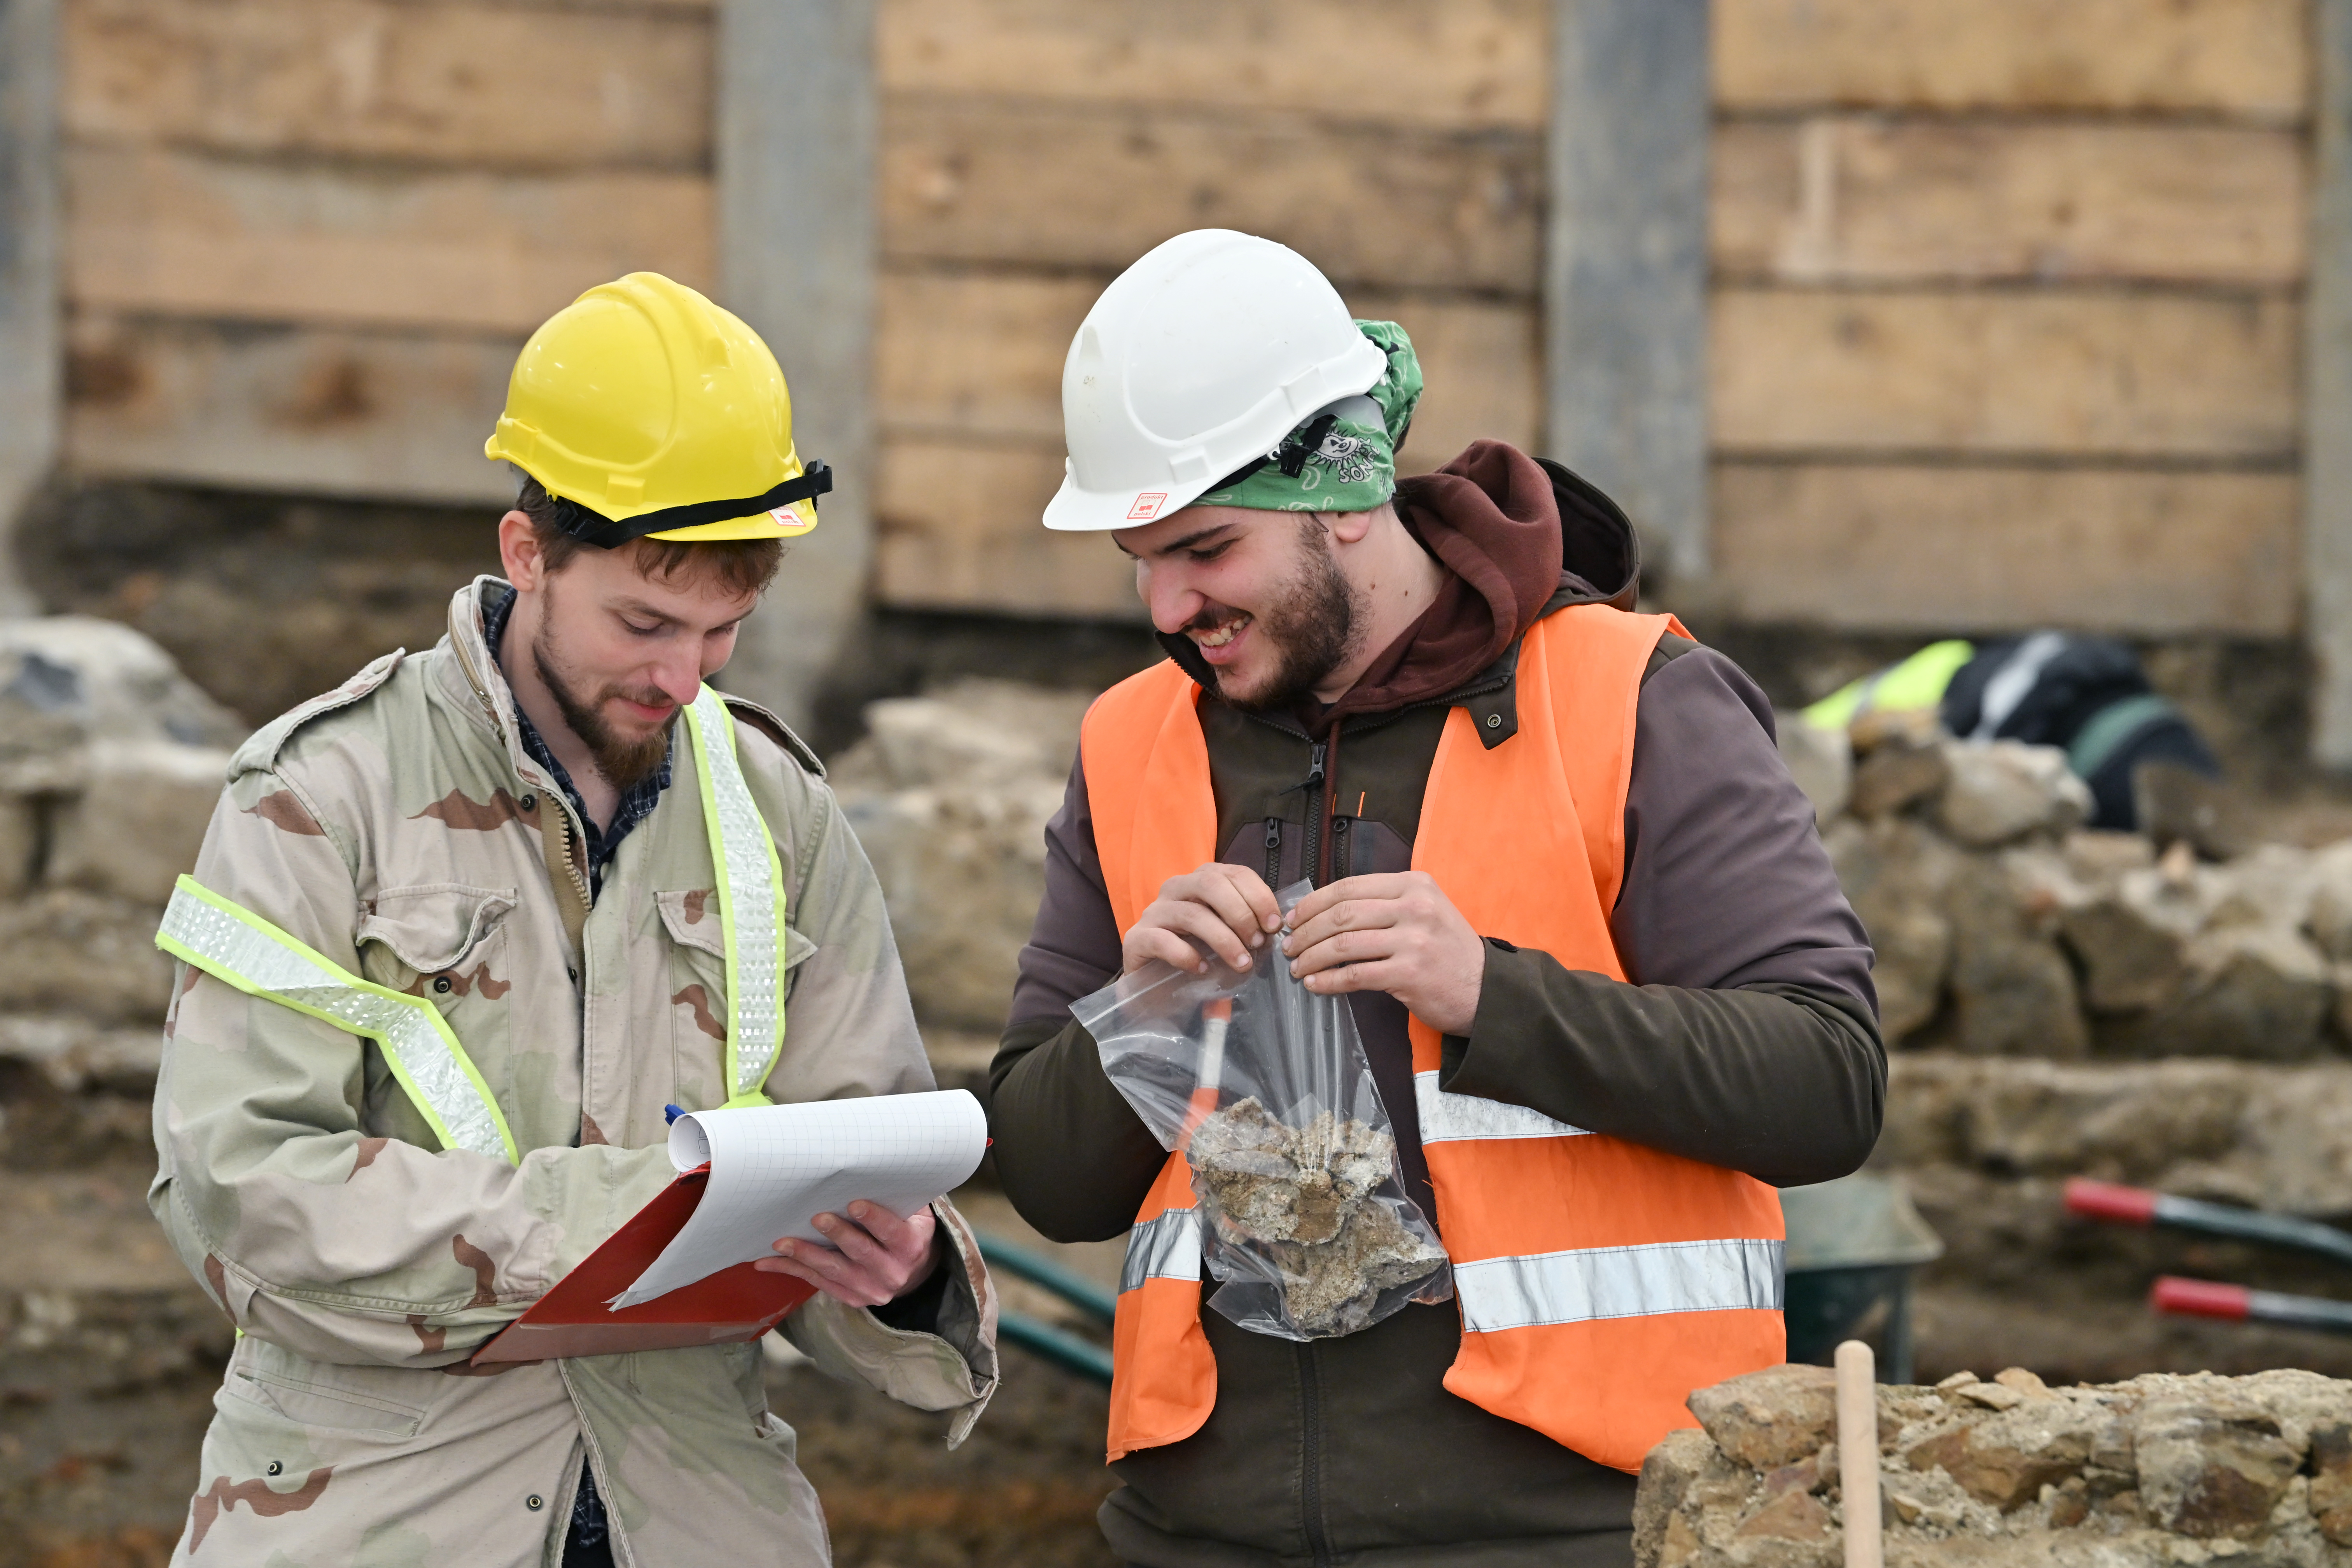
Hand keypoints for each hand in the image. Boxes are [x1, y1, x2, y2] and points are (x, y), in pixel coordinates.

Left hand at [753, 1199, 939, 1308]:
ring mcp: (871, 1289)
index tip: (853, 1203)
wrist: (913, 1271)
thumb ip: (897, 1197)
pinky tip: (769, 1262)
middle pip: (861, 1253)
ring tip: (781, 1242)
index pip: (892, 1232)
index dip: (874, 1218)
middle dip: (838, 1235)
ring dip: (806, 1256)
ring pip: (834, 1271)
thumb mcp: (914, 1213)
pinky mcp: (852, 1298)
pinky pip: (819, 1283)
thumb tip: (871, 1170)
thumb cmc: (907, 1229)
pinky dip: (793, 1271)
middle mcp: (893, 1272)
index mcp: (910, 1246)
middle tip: (816, 1218)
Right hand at [1123, 862, 1283, 974]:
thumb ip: (1247, 926)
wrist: (1158, 988)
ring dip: (1223, 939)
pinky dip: (1187, 955)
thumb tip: (1277, 927)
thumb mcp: (1228, 935)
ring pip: (1191, 914)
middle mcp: (1175, 889)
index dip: (1258, 896)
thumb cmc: (1199, 956)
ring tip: (1241, 963)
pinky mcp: (1136, 939)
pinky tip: (1202, 969)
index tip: (1274, 925)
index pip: (1234, 873)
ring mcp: (1153, 912)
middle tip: (1256, 942)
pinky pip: (1162, 940)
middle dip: (1240, 913)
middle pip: (1210, 883)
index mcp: (1201, 881)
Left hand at [1282, 872, 1484, 1034]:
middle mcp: (1415, 907)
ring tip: (1297, 967)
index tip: (1292, 918)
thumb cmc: (1447, 951)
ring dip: (1312, 957)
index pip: (1348, 887)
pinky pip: (1355, 975)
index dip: (1312, 903)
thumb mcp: (1424, 910)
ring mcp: (1414, 940)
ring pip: (1344, 944)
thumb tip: (1324, 912)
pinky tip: (1316, 985)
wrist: (1486, 988)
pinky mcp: (1410, 973)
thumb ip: (1383, 904)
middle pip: (1341, 914)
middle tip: (1288, 946)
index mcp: (1414, 884)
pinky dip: (1329, 981)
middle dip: (1306, 931)